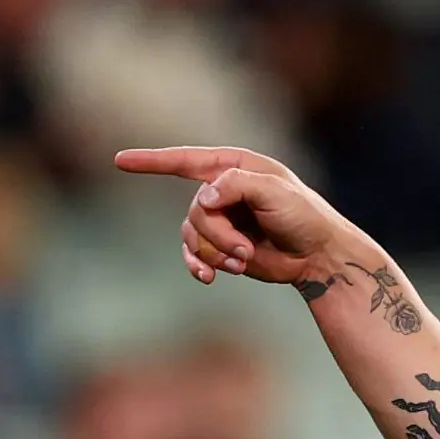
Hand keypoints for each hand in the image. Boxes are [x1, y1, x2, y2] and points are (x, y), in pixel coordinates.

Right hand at [114, 145, 345, 288]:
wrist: (319, 256)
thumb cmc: (305, 217)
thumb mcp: (276, 193)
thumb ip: (238, 185)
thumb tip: (203, 195)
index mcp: (235, 167)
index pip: (186, 161)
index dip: (152, 161)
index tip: (120, 161)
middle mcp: (223, 190)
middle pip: (194, 211)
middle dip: (217, 234)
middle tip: (246, 248)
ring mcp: (221, 219)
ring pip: (192, 235)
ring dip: (217, 252)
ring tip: (245, 260)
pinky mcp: (221, 245)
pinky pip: (193, 253)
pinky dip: (199, 265)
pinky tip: (209, 277)